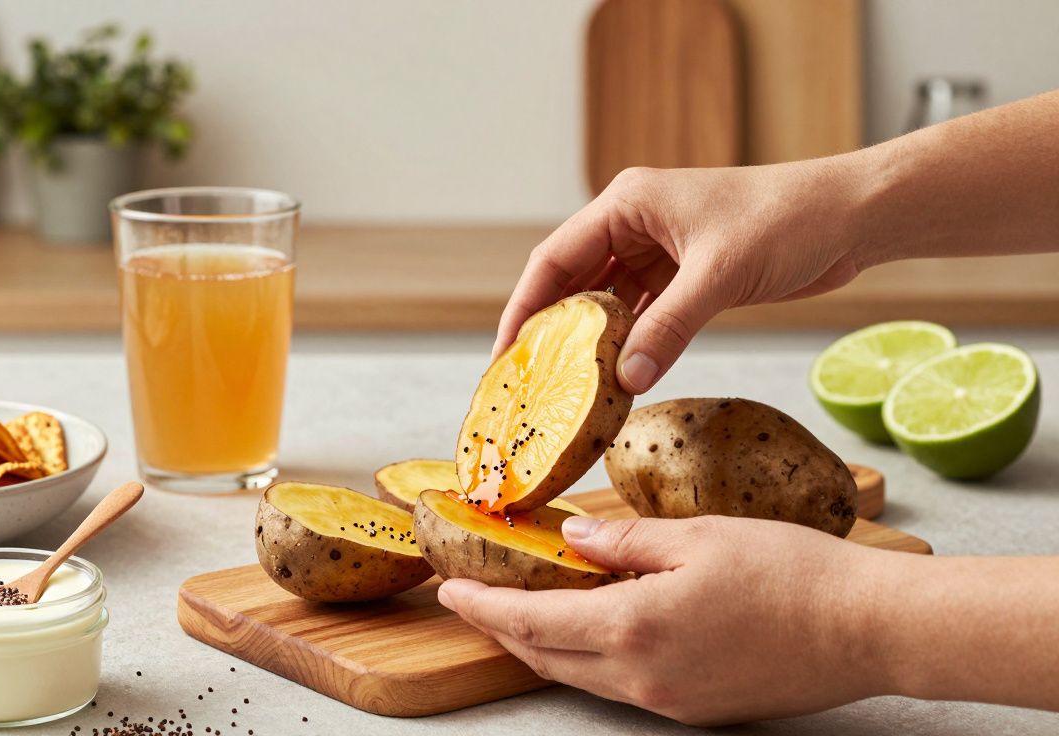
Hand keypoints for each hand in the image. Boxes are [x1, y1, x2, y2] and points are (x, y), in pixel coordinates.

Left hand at [436, 515, 899, 725]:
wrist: (866, 629)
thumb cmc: (790, 572)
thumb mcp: (697, 536)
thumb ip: (624, 539)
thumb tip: (574, 539)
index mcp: (634, 627)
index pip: (531, 621)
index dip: (483, 606)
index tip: (449, 591)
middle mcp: (641, 676)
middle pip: (545, 656)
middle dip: (501, 628)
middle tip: (472, 600)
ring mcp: (667, 699)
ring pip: (579, 674)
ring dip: (541, 644)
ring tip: (519, 611)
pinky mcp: (694, 708)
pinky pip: (619, 684)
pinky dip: (587, 655)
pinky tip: (589, 627)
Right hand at [494, 161, 868, 392]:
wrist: (852, 218)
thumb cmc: (789, 220)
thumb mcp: (719, 276)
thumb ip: (668, 328)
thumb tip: (624, 379)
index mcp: (628, 203)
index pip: (554, 259)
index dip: (524, 308)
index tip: (505, 355)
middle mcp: (635, 223)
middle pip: (573, 281)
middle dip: (549, 329)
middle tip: (527, 380)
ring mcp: (660, 250)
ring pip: (607, 302)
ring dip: (590, 342)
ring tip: (566, 387)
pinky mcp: (687, 276)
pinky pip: (642, 315)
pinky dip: (629, 344)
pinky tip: (616, 376)